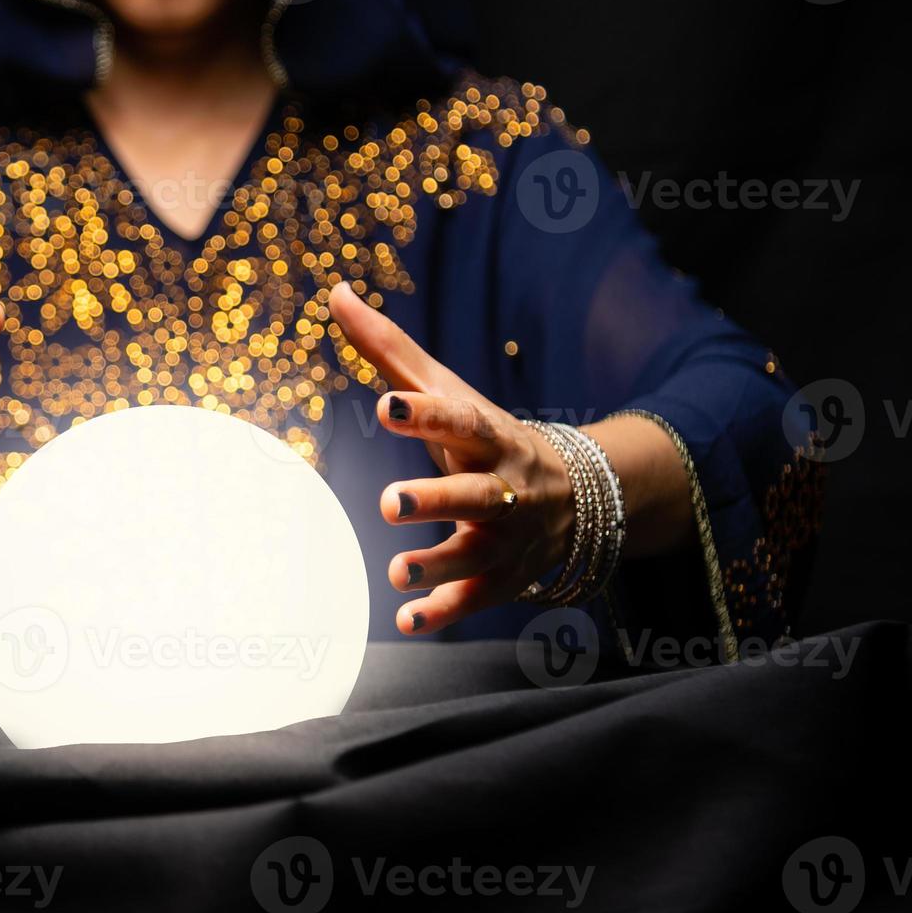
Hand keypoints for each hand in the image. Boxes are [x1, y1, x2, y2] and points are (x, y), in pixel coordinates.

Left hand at [328, 282, 574, 634]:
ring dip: (438, 564)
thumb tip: (335, 292)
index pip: (460, 421)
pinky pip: (477, 599)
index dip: (426, 415)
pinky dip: (444, 612)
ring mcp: (509, 536)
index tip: (387, 407)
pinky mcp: (506, 578)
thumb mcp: (446, 390)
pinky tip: (406, 621)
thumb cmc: (485, 434)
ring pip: (478, 553)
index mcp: (488, 435)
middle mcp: (505, 487)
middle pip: (476, 495)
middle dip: (436, 500)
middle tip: (391, 503)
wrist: (576, 493)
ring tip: (397, 570)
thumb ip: (389, 350)